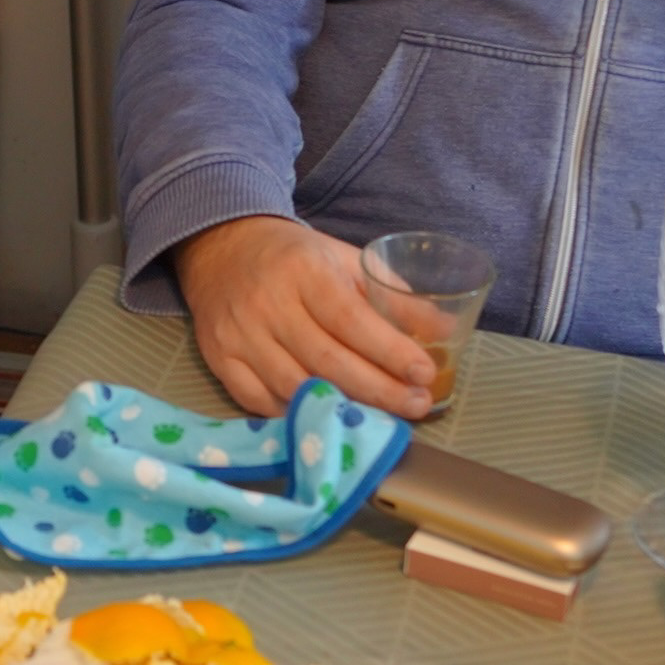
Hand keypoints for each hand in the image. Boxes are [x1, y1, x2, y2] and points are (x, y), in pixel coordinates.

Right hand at [170, 216, 434, 420]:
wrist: (221, 247)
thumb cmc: (294, 257)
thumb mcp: (344, 259)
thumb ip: (393, 294)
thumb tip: (445, 329)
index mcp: (304, 271)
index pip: (351, 320)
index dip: (390, 351)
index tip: (425, 374)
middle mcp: (268, 304)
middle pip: (327, 361)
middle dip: (379, 390)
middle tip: (417, 405)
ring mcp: (240, 335)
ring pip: (295, 387)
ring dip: (341, 409)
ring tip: (380, 417)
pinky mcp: (220, 360)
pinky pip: (260, 402)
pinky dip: (296, 414)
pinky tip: (326, 416)